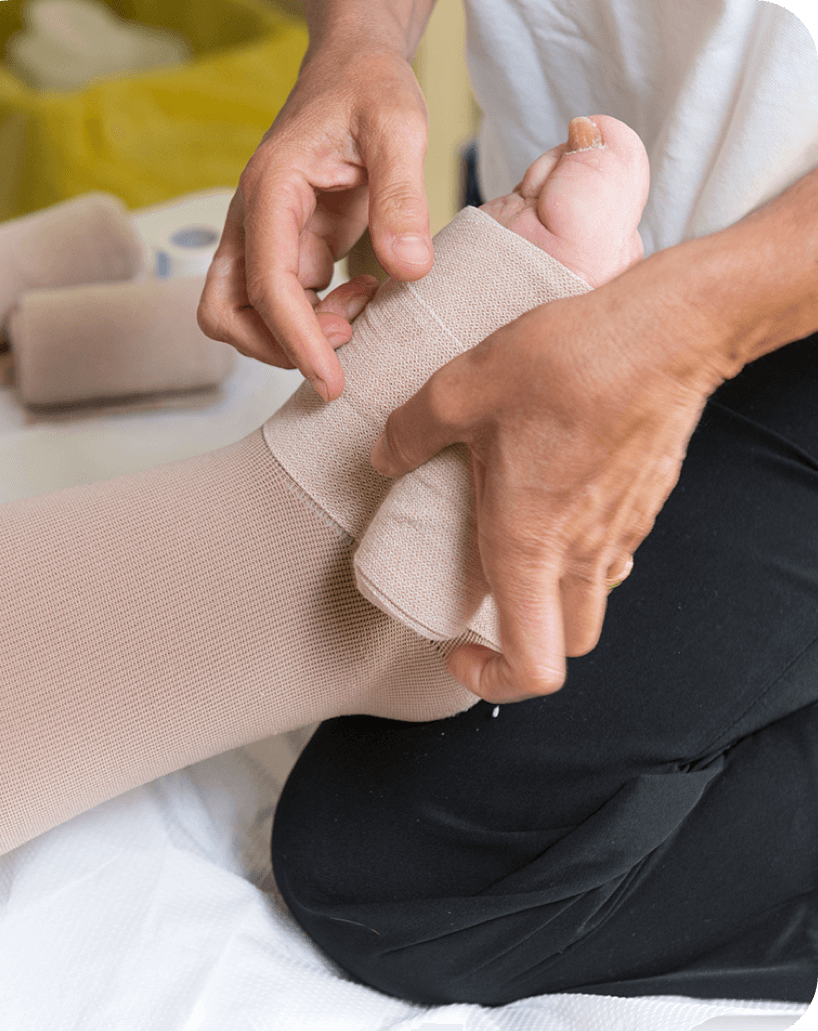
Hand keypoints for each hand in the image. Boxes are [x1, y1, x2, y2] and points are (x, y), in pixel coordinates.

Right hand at [197, 45, 434, 402]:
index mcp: (270, 190)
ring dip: (298, 335)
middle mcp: (253, 219)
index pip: (266, 286)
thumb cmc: (369, 88)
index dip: (297, 342)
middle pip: (226, 313)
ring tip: (361, 307)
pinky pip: (283, 305)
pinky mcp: (286, 249)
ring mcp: (264, 238)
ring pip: (247, 316)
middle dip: (278, 346)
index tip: (333, 381)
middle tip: (345, 342)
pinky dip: (317, 319)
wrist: (353, 69)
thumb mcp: (398, 127)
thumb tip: (409, 269)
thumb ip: (402, 196)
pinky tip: (363, 292)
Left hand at [369, 269, 731, 701]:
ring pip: (593, 597)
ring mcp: (625, 530)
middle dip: (524, 642)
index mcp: (531, 545)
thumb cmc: (570, 362)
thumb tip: (384, 456)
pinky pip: (614, 549)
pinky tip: (557, 491)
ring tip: (515, 538)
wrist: (668, 328)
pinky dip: (582, 546)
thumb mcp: (460, 390)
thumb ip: (410, 432)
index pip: (532, 667)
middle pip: (568, 644)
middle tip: (482, 604)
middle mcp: (584, 553)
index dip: (492, 680)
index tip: (459, 650)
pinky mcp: (647, 500)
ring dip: (553, 592)